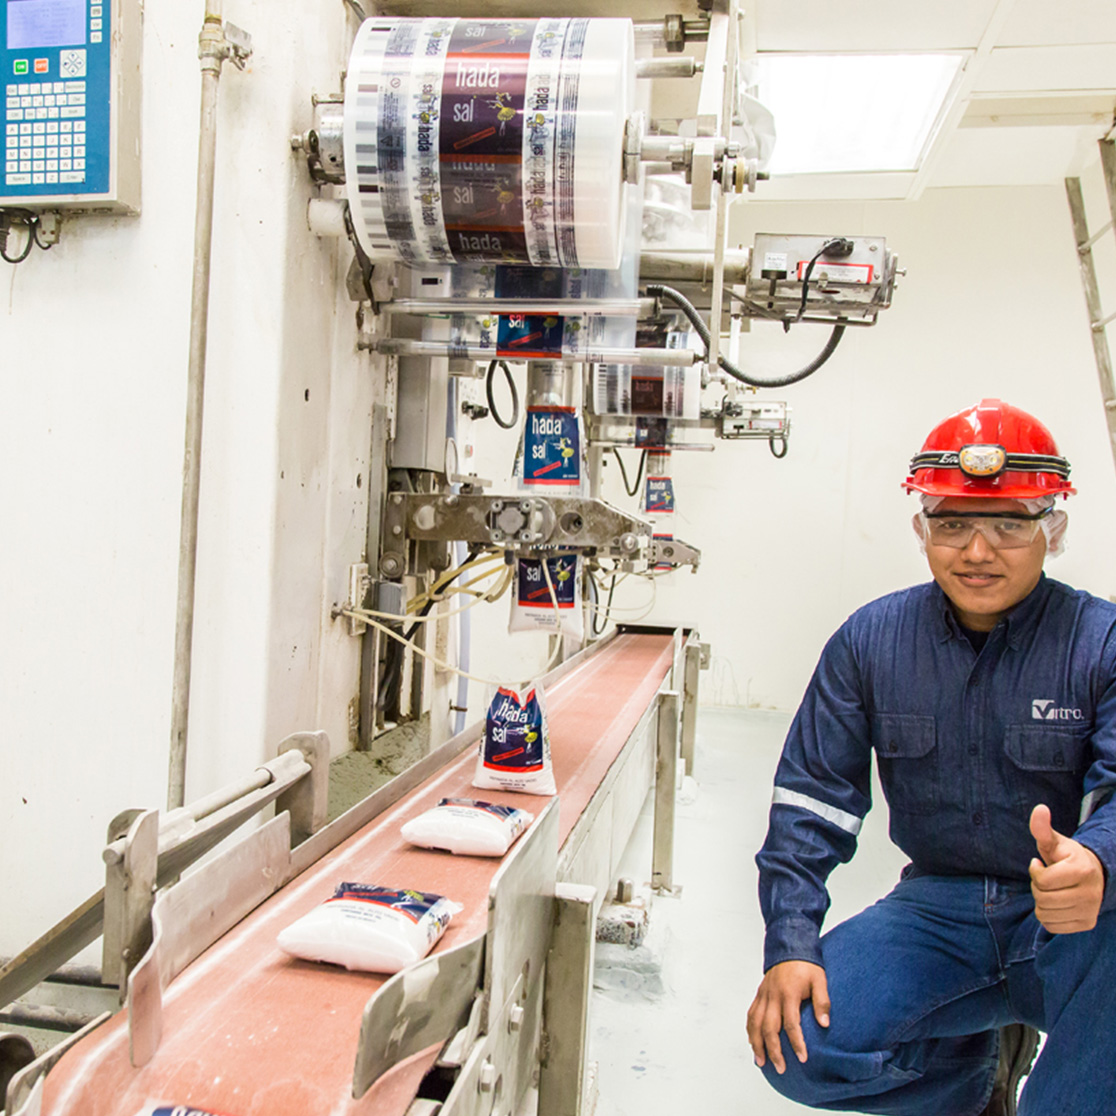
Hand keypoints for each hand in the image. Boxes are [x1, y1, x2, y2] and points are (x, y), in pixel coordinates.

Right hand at [746, 960, 829, 1073]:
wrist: (789, 947)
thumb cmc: (806, 965)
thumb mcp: (820, 980)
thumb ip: (822, 1002)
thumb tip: (825, 1024)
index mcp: (789, 993)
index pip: (791, 1023)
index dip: (796, 1043)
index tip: (802, 1058)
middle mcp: (773, 995)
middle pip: (769, 1028)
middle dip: (774, 1050)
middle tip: (781, 1068)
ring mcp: (764, 995)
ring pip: (755, 1023)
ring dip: (757, 1043)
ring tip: (761, 1061)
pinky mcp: (759, 994)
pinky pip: (751, 1014)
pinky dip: (750, 1030)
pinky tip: (753, 1042)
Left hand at [1029, 803, 1104, 932]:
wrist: (1092, 875)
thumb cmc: (1066, 857)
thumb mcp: (1054, 841)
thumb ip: (1042, 828)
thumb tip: (1040, 809)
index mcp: (1081, 870)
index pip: (1042, 880)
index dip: (1035, 872)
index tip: (1039, 864)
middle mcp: (1090, 894)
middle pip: (1043, 899)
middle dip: (1036, 888)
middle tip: (1045, 880)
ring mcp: (1090, 911)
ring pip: (1045, 915)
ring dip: (1040, 903)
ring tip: (1050, 891)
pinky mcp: (1086, 923)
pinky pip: (1052, 926)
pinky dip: (1047, 917)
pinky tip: (1055, 904)